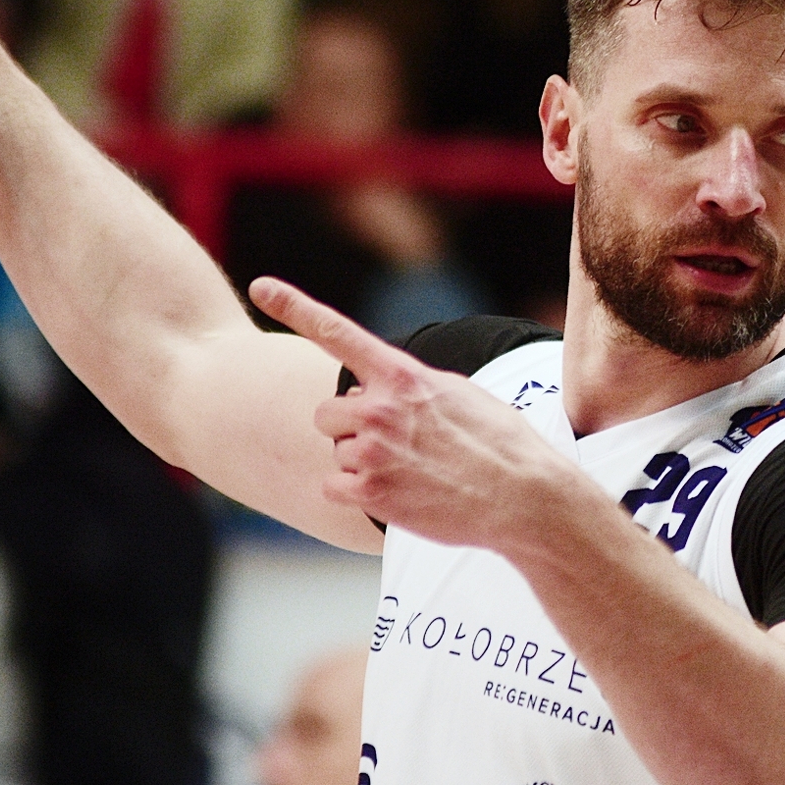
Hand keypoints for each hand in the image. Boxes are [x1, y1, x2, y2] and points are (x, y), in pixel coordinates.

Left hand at [250, 277, 586, 552]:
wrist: (524, 498)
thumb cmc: (501, 445)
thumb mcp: (459, 394)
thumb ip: (411, 386)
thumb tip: (379, 386)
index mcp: (402, 376)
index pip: (337, 332)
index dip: (294, 306)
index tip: (261, 287)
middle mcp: (380, 408)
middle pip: (325, 413)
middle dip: (348, 426)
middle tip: (392, 443)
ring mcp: (372, 451)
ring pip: (335, 451)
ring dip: (360, 462)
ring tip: (409, 471)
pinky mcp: (370, 493)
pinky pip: (333, 487)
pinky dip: (356, 493)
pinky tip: (397, 494)